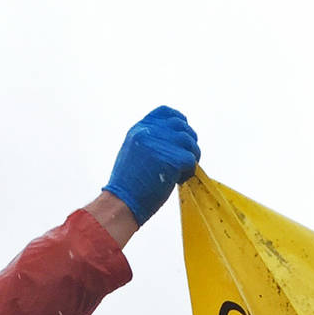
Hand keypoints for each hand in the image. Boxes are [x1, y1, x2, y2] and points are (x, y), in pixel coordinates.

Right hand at [103, 107, 200, 225]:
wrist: (121, 202)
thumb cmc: (129, 185)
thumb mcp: (135, 152)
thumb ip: (151, 141)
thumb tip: (174, 140)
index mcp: (139, 129)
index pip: (165, 112)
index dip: (179, 121)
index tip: (184, 133)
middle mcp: (149, 131)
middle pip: (181, 126)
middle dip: (189, 142)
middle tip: (186, 159)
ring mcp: (160, 143)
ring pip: (189, 142)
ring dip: (191, 157)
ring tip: (181, 172)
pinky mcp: (171, 159)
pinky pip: (191, 160)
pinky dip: (189, 172)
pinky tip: (178, 180)